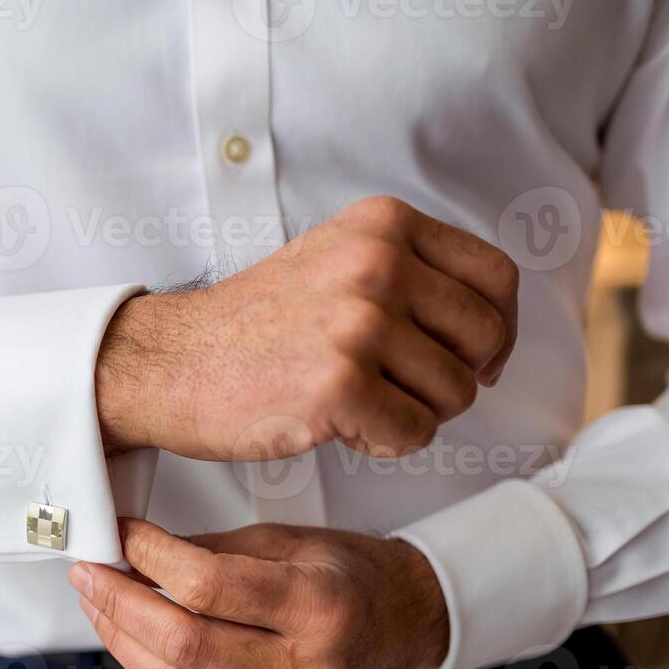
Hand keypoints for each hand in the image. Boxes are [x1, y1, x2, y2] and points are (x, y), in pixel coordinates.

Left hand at [66, 519, 449, 668]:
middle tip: (88, 573)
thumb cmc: (352, 573)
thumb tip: (139, 551)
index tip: (120, 535)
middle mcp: (306, 668)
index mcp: (318, 606)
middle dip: (120, 606)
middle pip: (185, 645)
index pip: (210, 586)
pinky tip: (132, 640)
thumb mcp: (293, 540)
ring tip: (98, 605)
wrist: (407, 626)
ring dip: (124, 642)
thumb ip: (216, 549)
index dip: (151, 557)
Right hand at [96, 196, 518, 459]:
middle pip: (485, 339)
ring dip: (415, 413)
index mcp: (382, 225)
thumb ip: (410, 272)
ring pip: (455, 393)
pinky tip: (341, 427)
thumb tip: (495, 328)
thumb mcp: (336, 260)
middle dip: (455, 377)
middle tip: (405, 390)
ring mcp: (359, 324)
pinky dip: (384, 443)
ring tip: (358, 403)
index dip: (496, 328)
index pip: (497, 277)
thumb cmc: (254, 326)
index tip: (473, 357)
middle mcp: (376, 264)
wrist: (171, 362)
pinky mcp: (340, 385)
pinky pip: (415, 433)